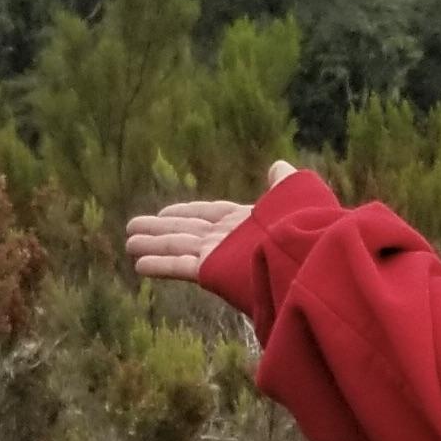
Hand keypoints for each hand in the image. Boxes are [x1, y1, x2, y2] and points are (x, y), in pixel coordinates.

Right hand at [125, 159, 298, 282]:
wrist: (310, 256)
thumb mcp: (295, 196)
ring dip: (153, 245)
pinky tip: (139, 265)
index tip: (165, 213)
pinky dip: (161, 265)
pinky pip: (181, 266)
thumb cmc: (308, 227)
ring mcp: (221, 257)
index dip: (187, 213)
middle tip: (133, 228)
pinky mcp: (215, 272)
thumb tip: (279, 167)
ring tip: (129, 244)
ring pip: (178, 247)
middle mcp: (230, 240)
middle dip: (161, 230)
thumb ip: (284, 183)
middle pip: (187, 231)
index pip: (209, 215)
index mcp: (246, 222)